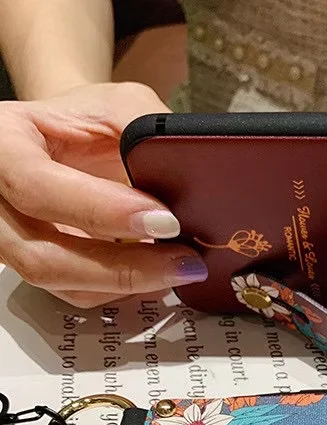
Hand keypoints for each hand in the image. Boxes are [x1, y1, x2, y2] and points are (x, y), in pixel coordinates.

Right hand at [0, 82, 206, 307]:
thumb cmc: (90, 121)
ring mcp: (13, 239)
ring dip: (127, 285)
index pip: (36, 184)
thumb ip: (147, 131)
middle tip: (183, 261)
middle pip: (41, 256)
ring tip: (181, 268)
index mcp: (3, 143)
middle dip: (121, 267)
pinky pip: (78, 295)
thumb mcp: (122, 105)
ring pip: (61, 284)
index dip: (101, 210)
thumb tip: (186, 173)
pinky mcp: (43, 264)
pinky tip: (160, 276)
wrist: (73, 139)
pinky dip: (123, 291)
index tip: (164, 220)